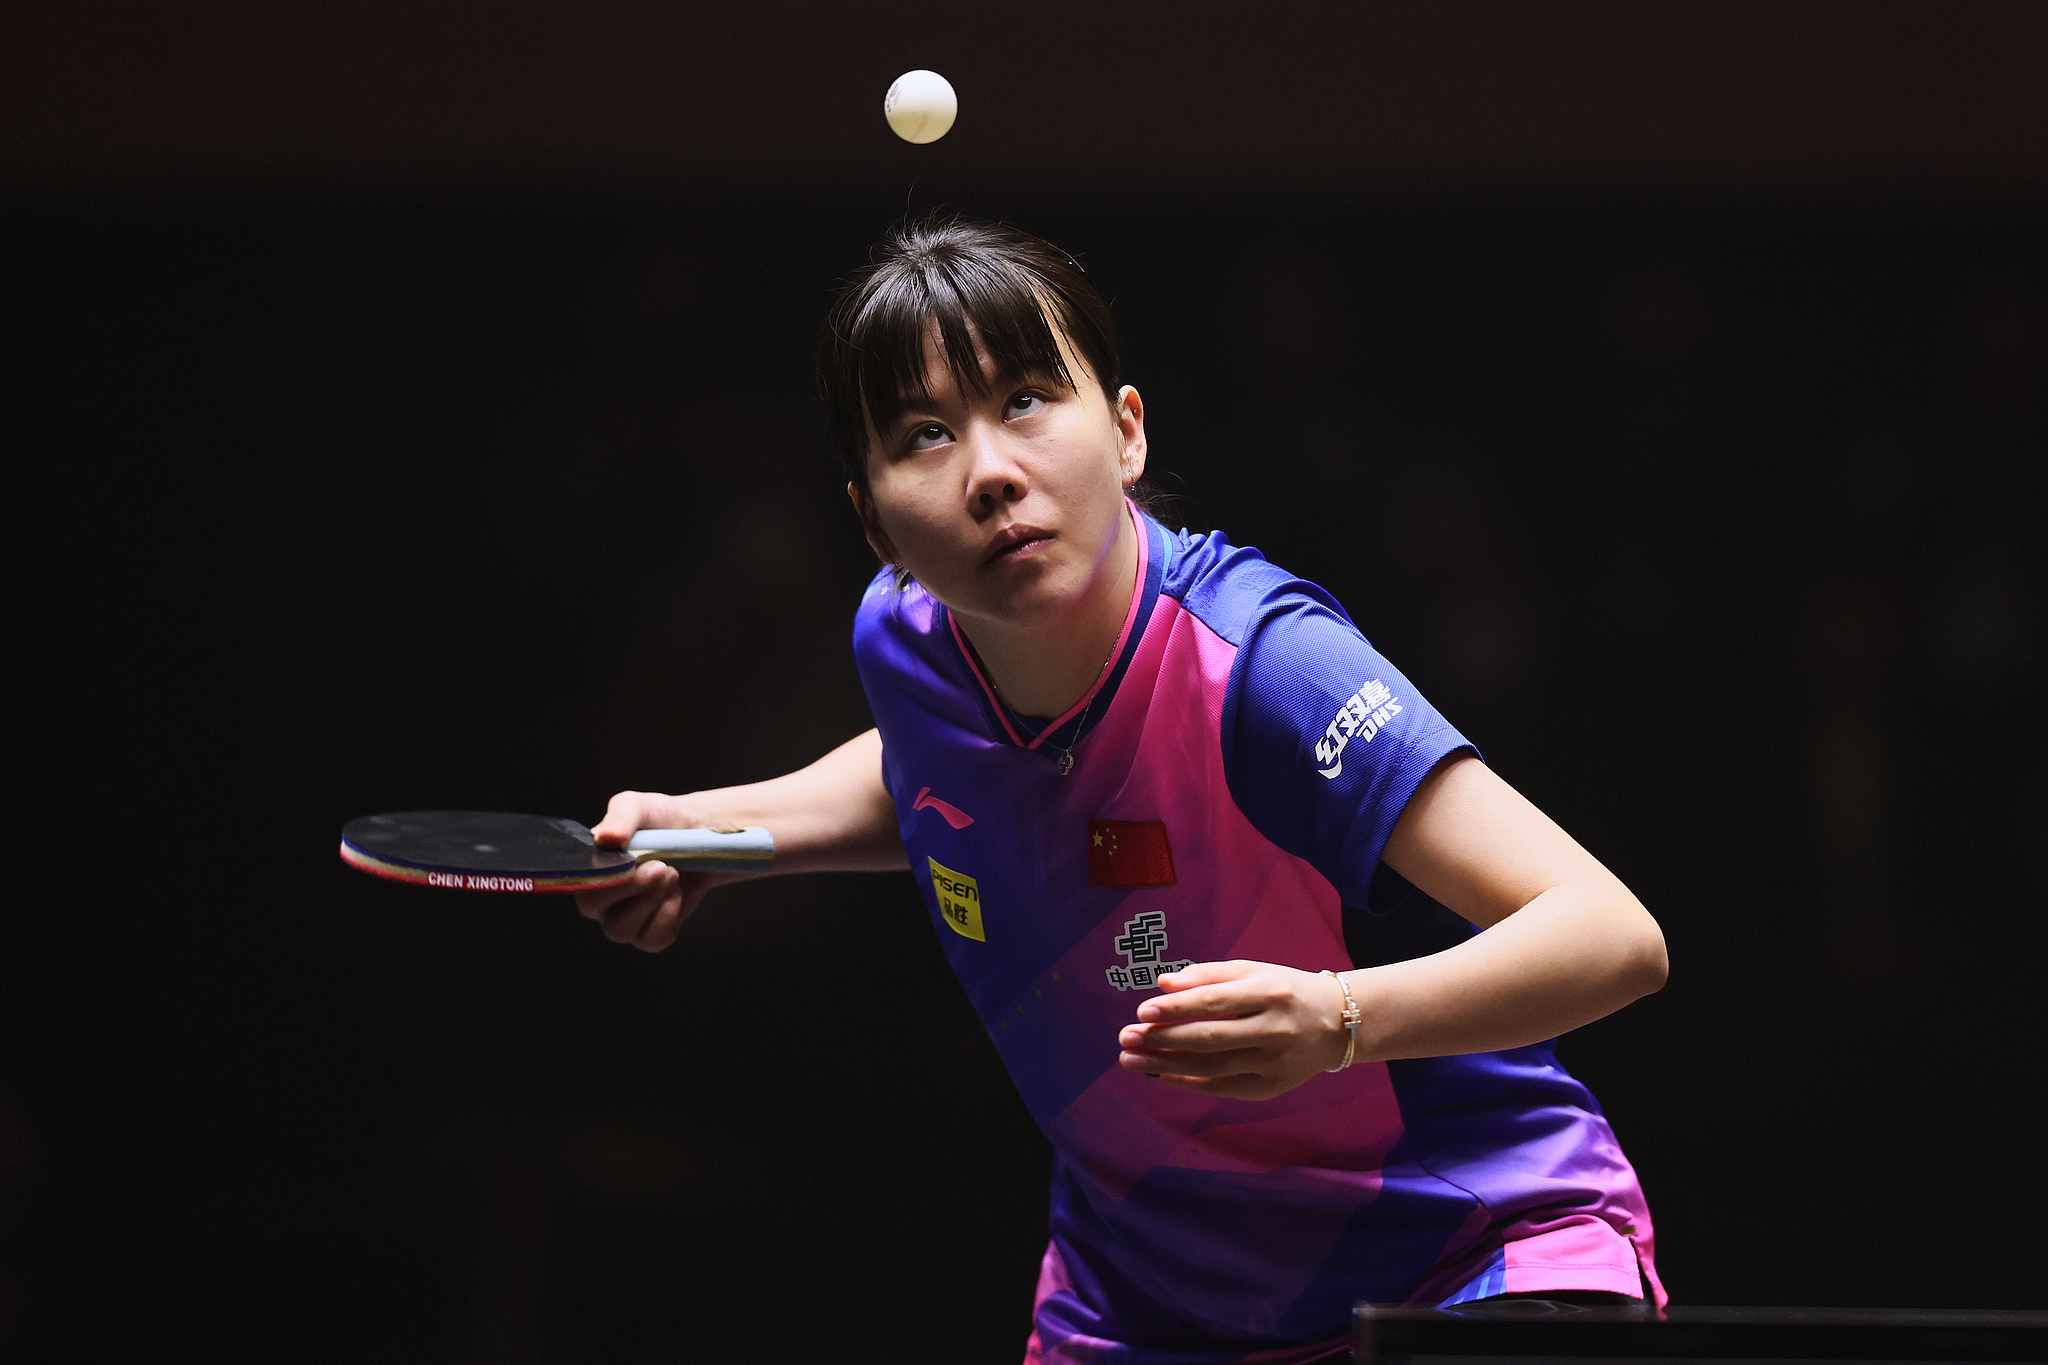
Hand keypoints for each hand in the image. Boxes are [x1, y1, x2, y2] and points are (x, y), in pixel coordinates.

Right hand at [572, 790, 725, 952]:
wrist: (696, 837)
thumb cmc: (659, 820)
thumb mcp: (638, 806)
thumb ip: (621, 817)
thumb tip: (608, 837)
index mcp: (586, 866)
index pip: (577, 882)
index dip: (604, 878)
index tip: (633, 862)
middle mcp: (596, 896)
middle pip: (593, 909)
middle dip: (633, 888)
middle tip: (662, 866)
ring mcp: (620, 918)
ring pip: (620, 930)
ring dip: (651, 903)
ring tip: (672, 874)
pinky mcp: (648, 933)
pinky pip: (651, 940)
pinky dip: (667, 917)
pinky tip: (676, 894)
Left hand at [1116, 960, 1351, 1099]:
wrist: (1336, 1023)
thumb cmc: (1283, 990)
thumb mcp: (1252, 971)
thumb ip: (1208, 975)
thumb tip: (1163, 982)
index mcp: (1270, 993)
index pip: (1215, 1003)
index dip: (1177, 1009)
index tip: (1142, 1011)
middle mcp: (1275, 1030)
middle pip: (1211, 1039)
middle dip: (1163, 1041)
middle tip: (1126, 1038)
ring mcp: (1275, 1064)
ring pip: (1212, 1068)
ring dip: (1166, 1066)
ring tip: (1131, 1059)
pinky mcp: (1272, 1088)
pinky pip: (1222, 1088)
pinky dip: (1188, 1083)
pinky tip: (1158, 1075)